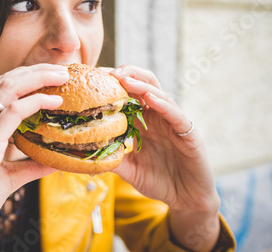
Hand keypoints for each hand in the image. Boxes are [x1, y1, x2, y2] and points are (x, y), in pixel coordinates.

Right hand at [0, 64, 68, 250]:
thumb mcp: (8, 176)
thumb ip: (30, 165)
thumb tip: (56, 160)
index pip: (1, 88)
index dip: (27, 77)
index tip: (52, 76)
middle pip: (5, 80)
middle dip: (36, 70)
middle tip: (63, 69)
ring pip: (7, 87)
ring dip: (38, 77)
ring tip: (62, 75)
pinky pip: (11, 112)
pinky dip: (34, 102)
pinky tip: (53, 103)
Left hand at [104, 65, 220, 250]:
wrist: (187, 200)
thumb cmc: (159, 181)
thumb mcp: (129, 170)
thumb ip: (111, 159)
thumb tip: (83, 155)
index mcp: (143, 121)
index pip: (128, 94)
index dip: (113, 84)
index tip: (93, 78)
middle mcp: (158, 117)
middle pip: (144, 85)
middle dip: (127, 74)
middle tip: (107, 72)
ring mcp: (173, 122)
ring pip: (159, 94)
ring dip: (141, 84)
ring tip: (124, 78)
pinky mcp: (188, 133)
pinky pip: (176, 115)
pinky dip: (163, 104)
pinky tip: (150, 98)